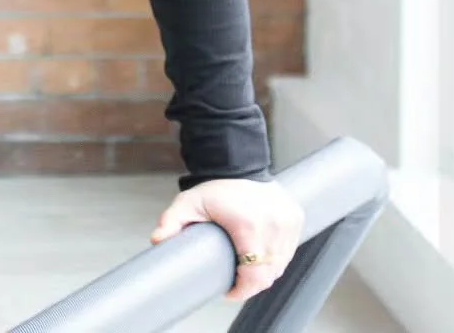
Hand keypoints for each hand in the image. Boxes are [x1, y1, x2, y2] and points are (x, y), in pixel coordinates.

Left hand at [150, 176, 304, 305]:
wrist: (240, 163)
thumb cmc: (217, 186)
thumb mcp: (189, 203)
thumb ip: (172, 221)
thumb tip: (157, 240)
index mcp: (248, 224)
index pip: (254, 275)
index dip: (241, 290)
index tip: (229, 290)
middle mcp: (273, 224)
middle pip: (268, 274)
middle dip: (251, 284)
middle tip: (235, 281)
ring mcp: (287, 222)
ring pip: (280, 265)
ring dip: (265, 272)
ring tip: (247, 268)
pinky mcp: (295, 218)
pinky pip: (288, 251)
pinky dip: (277, 258)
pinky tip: (263, 255)